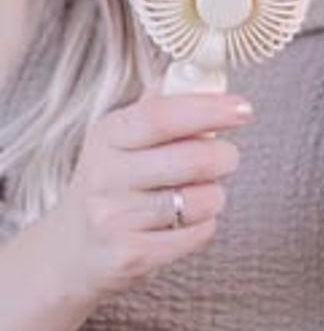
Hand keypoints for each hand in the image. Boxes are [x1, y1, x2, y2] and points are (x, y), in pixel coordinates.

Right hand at [46, 91, 252, 299]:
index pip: (161, 115)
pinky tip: (185, 221)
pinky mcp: (131, 256)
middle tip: (227, 156)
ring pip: (200, 200)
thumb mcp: (122, 138)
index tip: (243, 107)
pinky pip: (197, 234)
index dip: (208, 109)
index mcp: (108, 134)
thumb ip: (159, 106)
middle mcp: (106, 174)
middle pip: (192, 160)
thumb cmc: (112, 183)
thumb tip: (200, 73)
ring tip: (198, 193)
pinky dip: (203, 225)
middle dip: (224, 156)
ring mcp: (114, 218)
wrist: (72, 250)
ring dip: (214, 195)